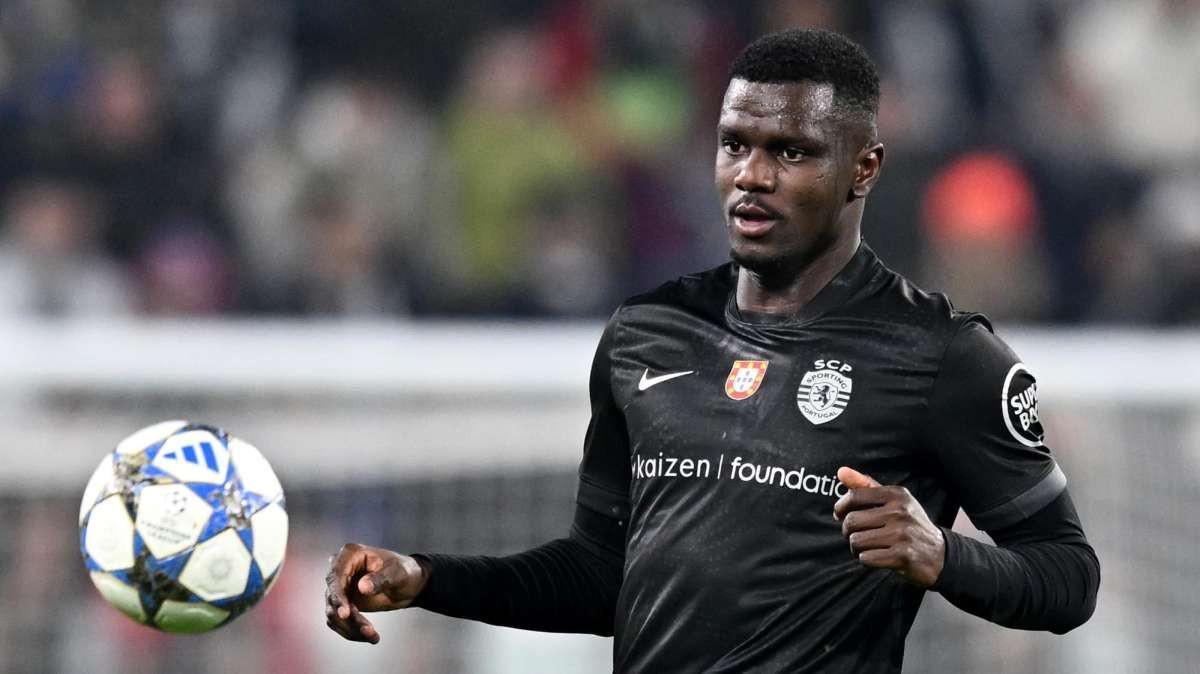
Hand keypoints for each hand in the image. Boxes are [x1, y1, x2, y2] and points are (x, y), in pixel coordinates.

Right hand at [324, 543, 428, 642]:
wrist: (408, 583)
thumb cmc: (403, 571)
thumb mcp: (396, 573)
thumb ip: (380, 579)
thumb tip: (362, 587)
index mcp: (351, 554)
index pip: (335, 575)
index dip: (337, 595)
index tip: (345, 613)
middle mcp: (340, 569)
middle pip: (332, 597)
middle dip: (348, 617)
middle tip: (368, 630)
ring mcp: (340, 587)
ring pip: (334, 613)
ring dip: (351, 628)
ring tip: (373, 636)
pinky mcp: (343, 603)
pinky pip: (340, 621)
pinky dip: (352, 632)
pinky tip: (370, 637)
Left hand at [833, 467, 944, 587]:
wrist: (939, 554)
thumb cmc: (909, 524)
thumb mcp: (893, 501)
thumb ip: (865, 486)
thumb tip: (841, 472)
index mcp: (896, 494)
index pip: (854, 496)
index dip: (840, 507)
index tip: (839, 515)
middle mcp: (900, 512)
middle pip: (852, 521)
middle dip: (848, 531)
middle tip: (856, 535)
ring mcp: (903, 534)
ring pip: (856, 541)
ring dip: (856, 548)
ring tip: (868, 547)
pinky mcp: (903, 556)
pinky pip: (866, 558)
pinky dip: (866, 559)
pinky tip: (878, 557)